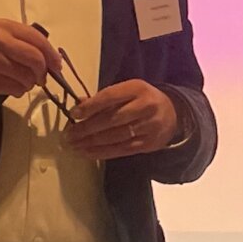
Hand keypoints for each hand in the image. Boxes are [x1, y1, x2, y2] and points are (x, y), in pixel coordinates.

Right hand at [0, 18, 55, 97]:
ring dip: (30, 83)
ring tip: (24, 82)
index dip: (51, 54)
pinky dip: (19, 90)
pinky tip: (14, 87)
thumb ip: (21, 40)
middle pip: (35, 59)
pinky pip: (14, 88)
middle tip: (41, 78)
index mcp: (5, 27)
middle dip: (43, 71)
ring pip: (26, 76)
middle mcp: (0, 42)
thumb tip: (48, 57)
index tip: (56, 65)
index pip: (37, 40)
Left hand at [64, 79, 180, 159]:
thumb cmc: (143, 100)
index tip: (74, 114)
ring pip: (115, 137)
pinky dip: (102, 153)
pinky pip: (121, 150)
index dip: (90, 107)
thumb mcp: (128, 91)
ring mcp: (148, 127)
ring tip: (74, 145)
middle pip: (111, 119)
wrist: (173, 114)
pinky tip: (87, 153)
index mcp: (137, 88)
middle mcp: (145, 106)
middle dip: (87, 128)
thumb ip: (105, 98)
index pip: (110, 97)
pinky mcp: (148, 144)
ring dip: (91, 143)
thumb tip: (78, 105)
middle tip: (69, 135)